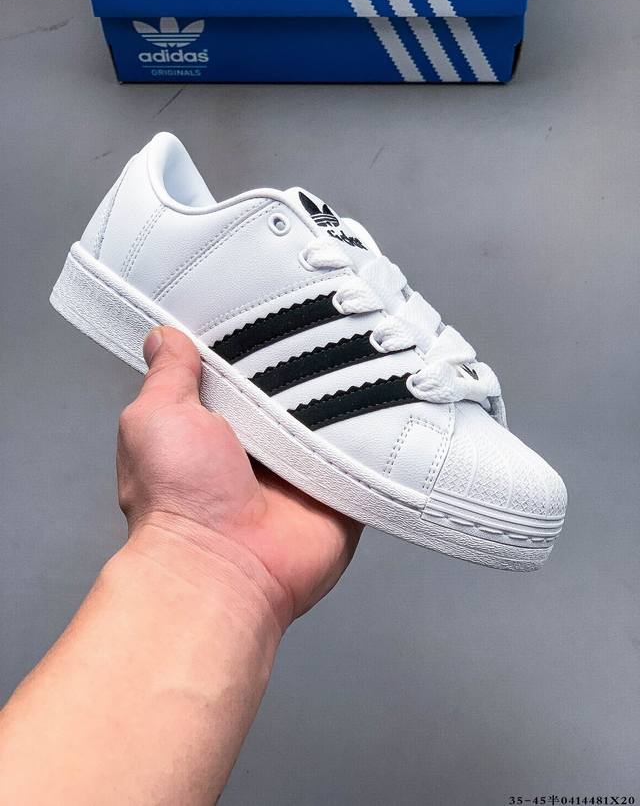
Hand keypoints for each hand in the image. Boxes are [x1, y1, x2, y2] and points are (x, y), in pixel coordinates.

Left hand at [116, 327, 361, 629]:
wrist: (223, 566)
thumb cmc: (177, 499)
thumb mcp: (157, 417)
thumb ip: (168, 375)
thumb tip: (164, 336)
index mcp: (215, 427)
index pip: (243, 372)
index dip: (254, 344)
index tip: (272, 306)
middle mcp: (260, 448)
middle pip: (293, 390)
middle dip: (305, 365)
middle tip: (326, 320)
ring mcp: (301, 469)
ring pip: (333, 416)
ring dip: (342, 395)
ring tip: (365, 348)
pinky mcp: (338, 489)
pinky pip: (365, 451)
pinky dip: (373, 430)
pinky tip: (387, 396)